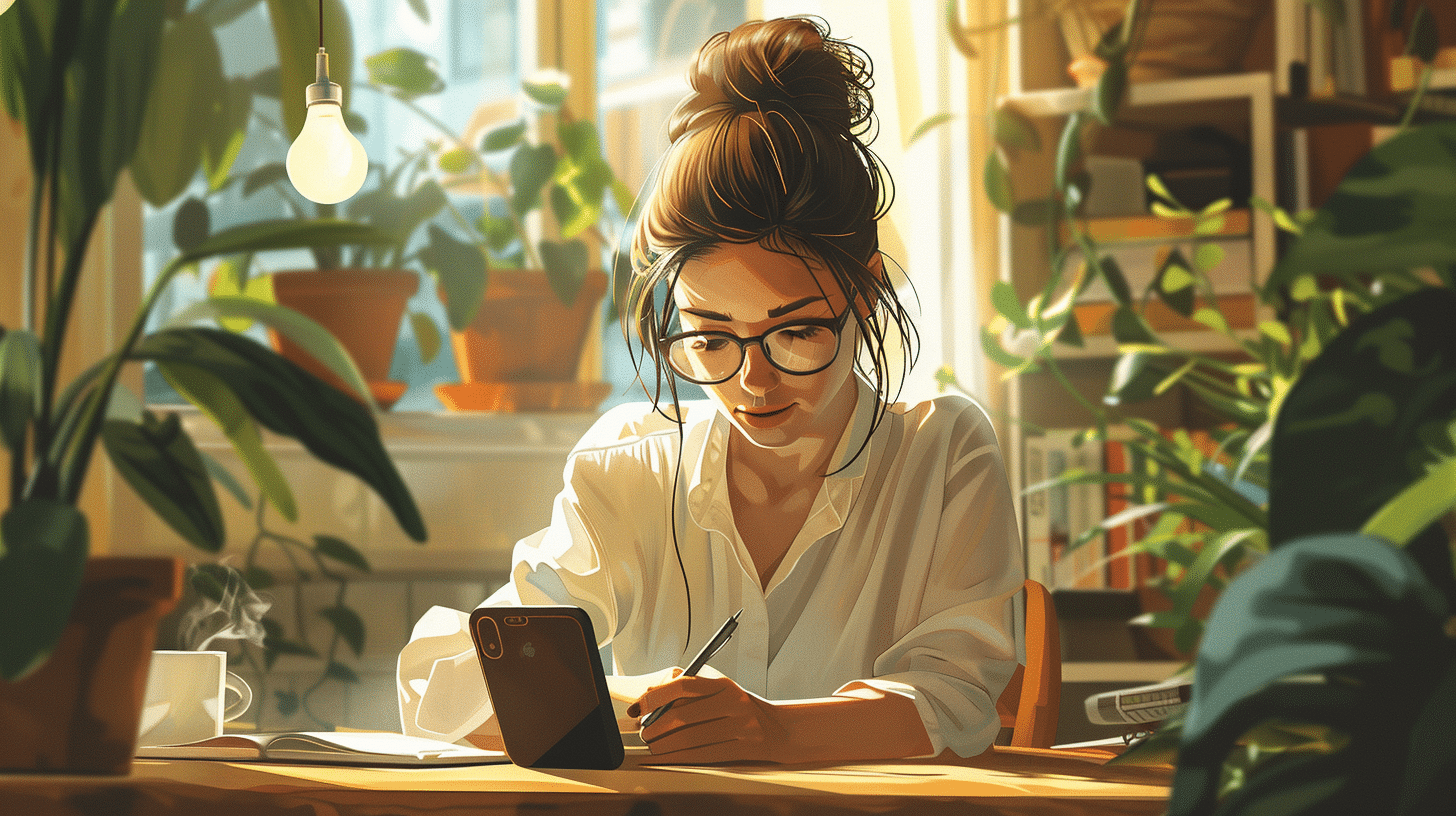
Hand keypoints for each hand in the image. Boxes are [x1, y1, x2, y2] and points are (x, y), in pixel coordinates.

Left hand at [627, 674, 786, 763]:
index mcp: (723, 684)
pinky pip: (702, 755)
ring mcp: (740, 726)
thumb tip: (650, 701)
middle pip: (684, 715)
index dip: (656, 696)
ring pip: (691, 738)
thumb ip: (690, 692)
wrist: (777, 728)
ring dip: (663, 745)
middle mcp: (733, 702)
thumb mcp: (720, 691)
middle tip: (644, 732)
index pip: (683, 685)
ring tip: (652, 746)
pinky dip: (677, 758)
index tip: (639, 706)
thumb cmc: (740, 709)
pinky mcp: (742, 748)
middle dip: (656, 727)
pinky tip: (665, 758)